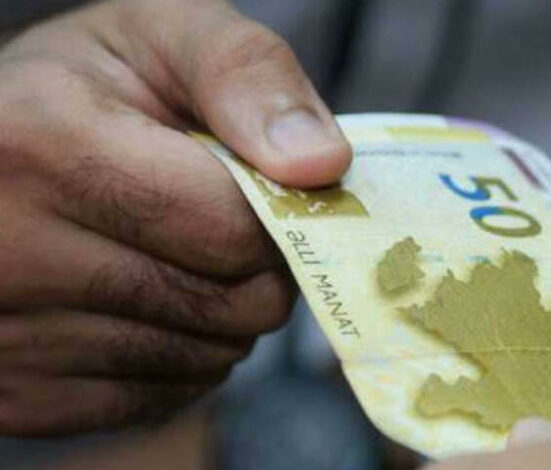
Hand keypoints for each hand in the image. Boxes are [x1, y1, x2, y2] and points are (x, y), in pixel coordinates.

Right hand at [0, 0, 350, 434]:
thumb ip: (249, 77)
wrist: (7, 146)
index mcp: (39, 143)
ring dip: (227, 312)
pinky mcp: (16, 393)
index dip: (281, 216)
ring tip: (190, 254)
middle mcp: (4, 251)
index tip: (278, 193)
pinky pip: (156, 396)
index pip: (229, 229)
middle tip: (234, 223)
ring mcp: (3, 335)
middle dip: (262, 266)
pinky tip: (155, 299)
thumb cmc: (100, 86)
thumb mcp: (167, 37)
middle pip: (223, 304)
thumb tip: (323, 166)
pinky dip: (184, 355)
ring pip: (200, 358)